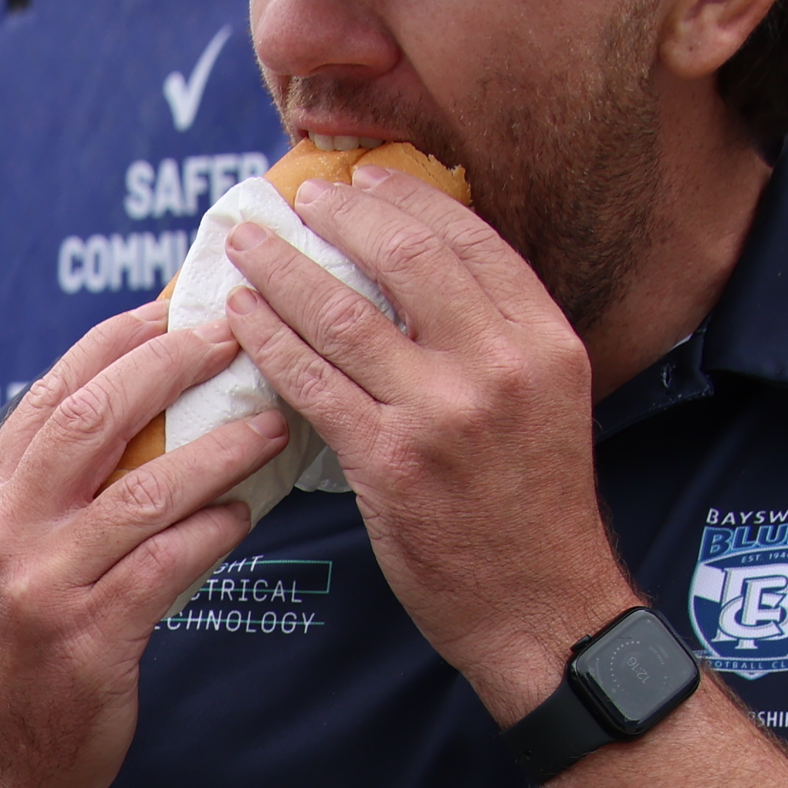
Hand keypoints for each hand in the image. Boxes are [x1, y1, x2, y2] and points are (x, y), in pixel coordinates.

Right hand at [0, 306, 258, 787]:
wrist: (7, 765)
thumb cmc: (32, 651)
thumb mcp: (19, 557)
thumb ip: (58, 489)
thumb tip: (139, 405)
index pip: (51, 394)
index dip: (114, 343)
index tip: (172, 307)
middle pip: (89, 420)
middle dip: (167, 367)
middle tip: (234, 337)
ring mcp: (38, 585)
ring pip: (141, 491)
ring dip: (216, 449)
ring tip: (271, 421)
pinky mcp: (86, 638)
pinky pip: (165, 565)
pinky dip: (213, 531)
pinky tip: (247, 512)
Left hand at [216, 164, 635, 711]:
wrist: (544, 609)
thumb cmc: (535, 509)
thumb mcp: (546, 401)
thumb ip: (497, 338)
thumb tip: (422, 275)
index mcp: (544, 340)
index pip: (469, 239)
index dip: (408, 199)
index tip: (364, 178)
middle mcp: (499, 364)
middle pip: (404, 258)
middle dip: (340, 216)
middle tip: (297, 199)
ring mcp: (442, 411)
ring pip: (343, 314)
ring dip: (282, 271)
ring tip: (246, 246)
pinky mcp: (389, 461)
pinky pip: (311, 383)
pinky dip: (268, 342)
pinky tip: (240, 319)